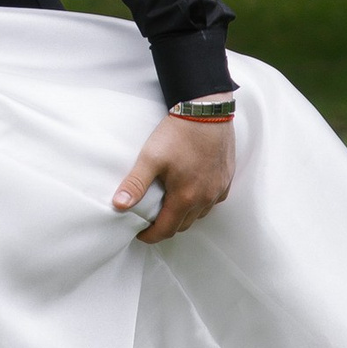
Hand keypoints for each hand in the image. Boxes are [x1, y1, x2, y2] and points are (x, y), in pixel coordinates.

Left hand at [112, 107, 235, 244]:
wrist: (206, 111)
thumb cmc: (178, 133)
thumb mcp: (151, 158)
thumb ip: (135, 183)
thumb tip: (119, 205)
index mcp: (186, 197)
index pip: (166, 229)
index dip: (150, 236)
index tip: (140, 234)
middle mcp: (206, 198)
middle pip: (183, 225)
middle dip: (166, 227)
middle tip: (151, 220)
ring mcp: (218, 189)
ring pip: (199, 214)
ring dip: (184, 216)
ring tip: (169, 206)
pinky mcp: (226, 178)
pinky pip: (213, 201)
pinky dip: (200, 203)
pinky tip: (191, 191)